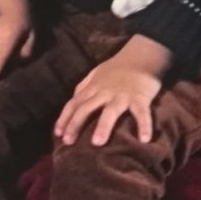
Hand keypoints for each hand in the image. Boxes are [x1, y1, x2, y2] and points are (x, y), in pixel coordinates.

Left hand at [54, 37, 171, 146]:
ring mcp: (122, 95)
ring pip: (110, 111)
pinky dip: (144, 125)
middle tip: (68, 142)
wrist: (140, 56)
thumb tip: (72, 100)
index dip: (64, 118)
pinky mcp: (140, 97)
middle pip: (86, 108)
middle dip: (75, 124)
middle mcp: (104, 92)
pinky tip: (144, 140)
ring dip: (103, 126)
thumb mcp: (96, 74)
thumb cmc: (117, 69)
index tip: (57, 133)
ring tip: (97, 143)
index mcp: (93, 88)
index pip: (74, 103)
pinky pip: (142, 113)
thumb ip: (84, 87)